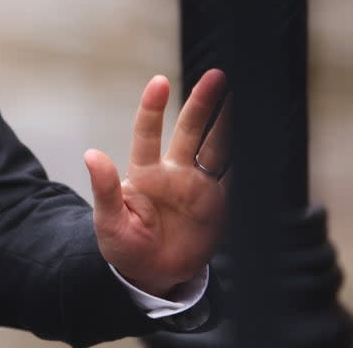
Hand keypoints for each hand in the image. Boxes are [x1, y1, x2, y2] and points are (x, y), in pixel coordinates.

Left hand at [84, 69, 228, 297]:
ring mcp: (199, 187)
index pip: (148, 132)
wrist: (153, 276)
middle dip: (202, 103)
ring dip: (230, 124)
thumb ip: (106, 188)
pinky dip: (250, 161)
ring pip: (217, 148)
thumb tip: (91, 155)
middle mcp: (175, 172)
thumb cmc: (125, 247)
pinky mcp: (219, 205)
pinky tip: (261, 140)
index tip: (159, 81)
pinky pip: (237, 179)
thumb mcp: (109, 221)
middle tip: (217, 76)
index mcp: (145, 172)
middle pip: (191, 130)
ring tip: (248, 98)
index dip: (153, 107)